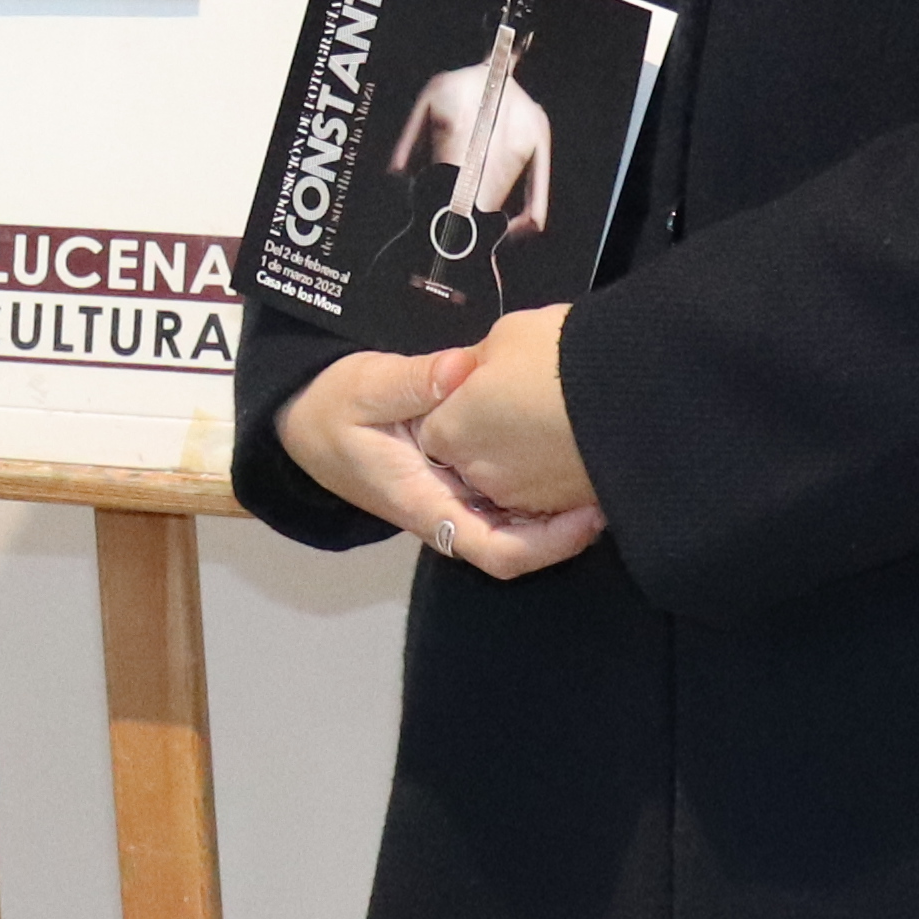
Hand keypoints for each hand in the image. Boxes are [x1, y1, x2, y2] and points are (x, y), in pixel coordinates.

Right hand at [279, 327, 601, 580]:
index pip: (496, 550)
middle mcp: (446, 514)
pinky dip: (542, 488)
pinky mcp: (460, 485)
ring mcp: (455, 503)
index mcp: (425, 503)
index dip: (550, 544)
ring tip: (601, 465)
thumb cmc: (333, 409)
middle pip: (519, 547)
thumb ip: (415, 380)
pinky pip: (509, 501)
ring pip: (518, 526)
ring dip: (560, 509)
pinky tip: (567, 453)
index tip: (590, 512)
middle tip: (613, 480)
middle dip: (569, 527)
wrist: (304, 426)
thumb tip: (463, 368)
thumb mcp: (366, 386)